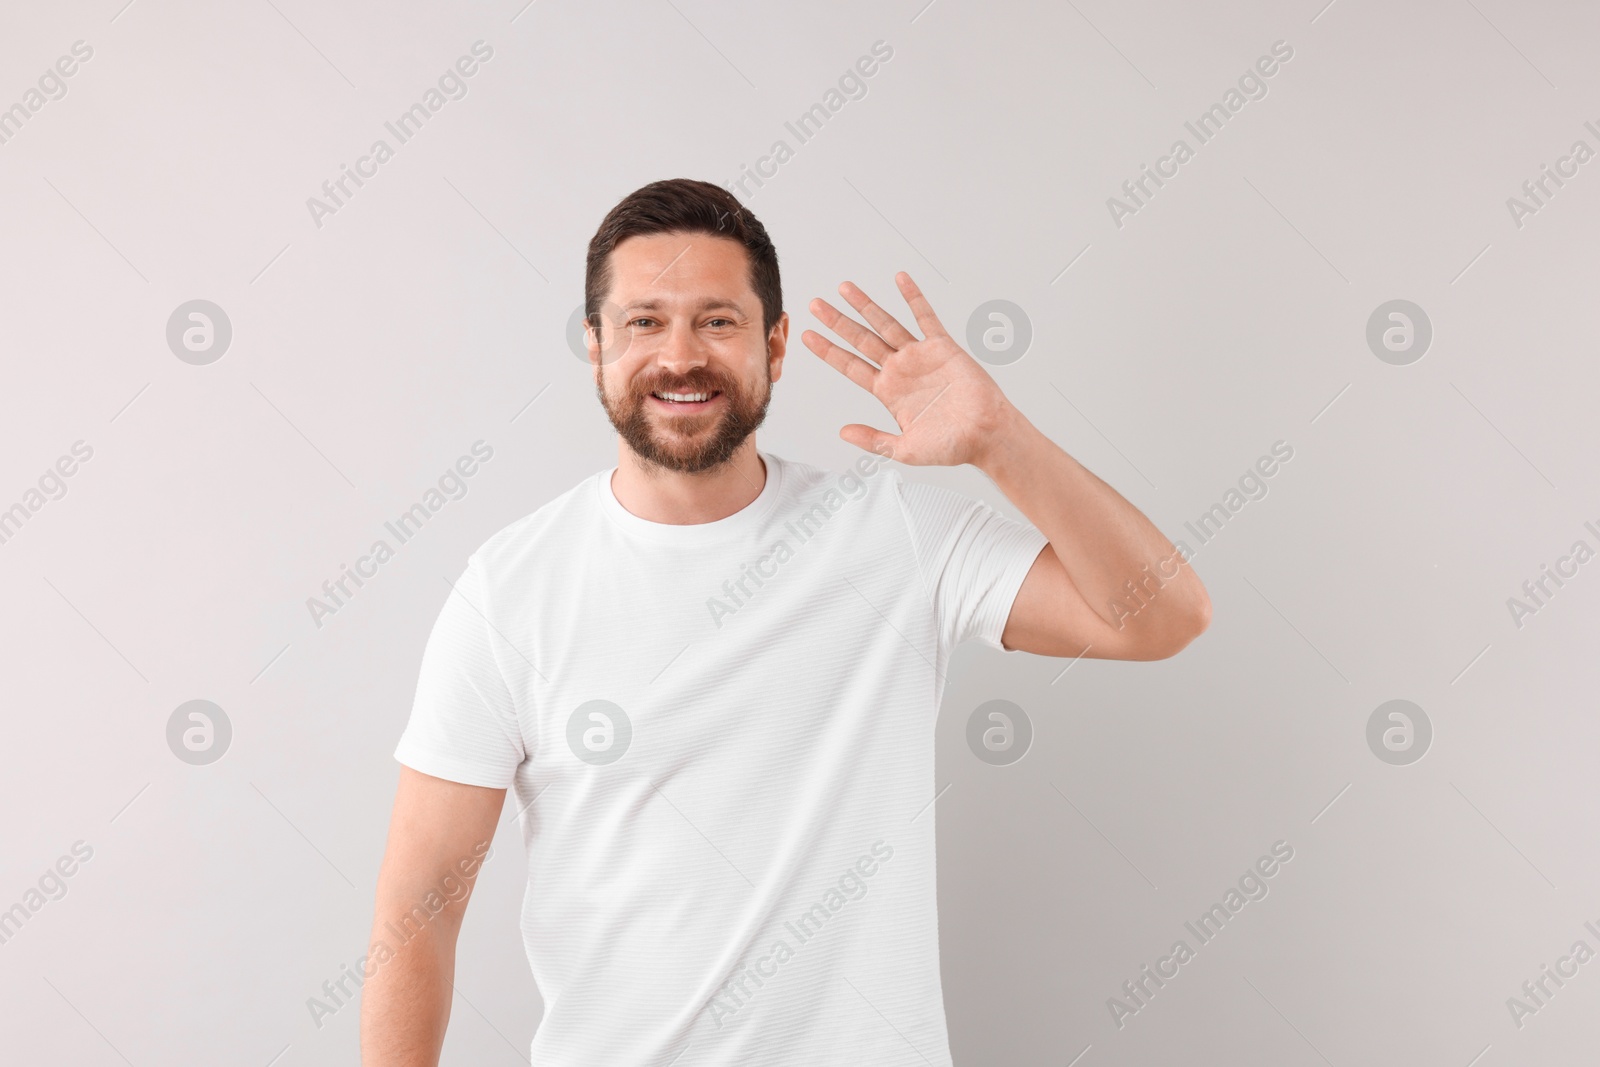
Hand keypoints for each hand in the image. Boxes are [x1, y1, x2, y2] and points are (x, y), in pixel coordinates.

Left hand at [802, 272, 1017, 466]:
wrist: (986, 435)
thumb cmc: (951, 445)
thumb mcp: (904, 449)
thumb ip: (874, 439)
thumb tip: (843, 432)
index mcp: (887, 392)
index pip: (850, 367)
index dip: (828, 351)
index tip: (807, 337)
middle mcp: (899, 370)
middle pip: (860, 340)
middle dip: (837, 322)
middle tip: (815, 305)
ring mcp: (919, 356)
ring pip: (886, 324)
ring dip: (865, 305)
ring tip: (844, 288)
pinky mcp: (943, 347)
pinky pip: (925, 316)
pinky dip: (913, 296)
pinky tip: (900, 278)